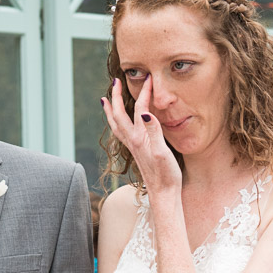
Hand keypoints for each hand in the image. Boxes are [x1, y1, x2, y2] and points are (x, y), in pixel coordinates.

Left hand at [101, 76, 180, 193]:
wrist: (163, 195)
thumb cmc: (166, 175)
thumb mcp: (163, 152)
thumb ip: (154, 131)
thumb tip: (145, 112)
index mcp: (139, 137)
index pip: (140, 107)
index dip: (145, 91)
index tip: (150, 77)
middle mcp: (132, 141)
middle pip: (119, 113)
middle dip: (117, 96)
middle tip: (116, 80)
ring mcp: (132, 147)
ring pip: (116, 124)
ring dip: (111, 109)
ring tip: (106, 99)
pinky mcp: (135, 152)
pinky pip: (121, 133)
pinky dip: (116, 123)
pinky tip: (119, 123)